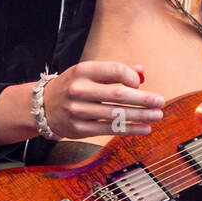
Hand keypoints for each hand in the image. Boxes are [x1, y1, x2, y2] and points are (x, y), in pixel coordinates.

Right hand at [41, 61, 165, 138]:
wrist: (42, 107)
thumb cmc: (72, 86)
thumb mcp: (88, 73)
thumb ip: (114, 72)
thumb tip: (141, 71)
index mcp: (83, 71)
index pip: (114, 71)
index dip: (131, 77)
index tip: (140, 84)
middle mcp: (79, 90)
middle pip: (118, 95)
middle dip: (143, 99)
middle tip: (160, 101)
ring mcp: (78, 111)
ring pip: (116, 115)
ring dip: (140, 116)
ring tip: (156, 115)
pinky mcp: (79, 129)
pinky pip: (110, 130)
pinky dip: (130, 129)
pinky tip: (144, 128)